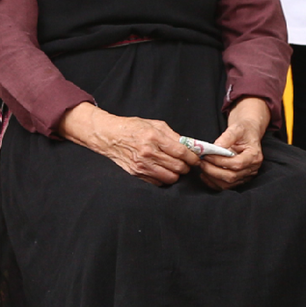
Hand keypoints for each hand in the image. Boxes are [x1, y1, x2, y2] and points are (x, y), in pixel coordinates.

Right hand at [61, 103, 198, 185]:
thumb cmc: (132, 127)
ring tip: (175, 167)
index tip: (196, 158)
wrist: (110, 136)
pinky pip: (159, 182)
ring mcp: (142, 165)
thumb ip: (172, 135)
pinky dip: (165, 178)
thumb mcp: (154, 124)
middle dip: (186, 166)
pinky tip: (163, 170)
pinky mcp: (137, 173)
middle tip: (187, 163)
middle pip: (178, 167)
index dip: (193, 157)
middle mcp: (148, 152)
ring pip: (171, 177)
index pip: (181, 152)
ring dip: (177, 174)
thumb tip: (189, 146)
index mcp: (154, 137)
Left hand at [200, 97, 267, 190]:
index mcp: (254, 156)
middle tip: (201, 162)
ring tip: (202, 166)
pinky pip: (226, 186)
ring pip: (228, 184)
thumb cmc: (243, 130)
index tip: (207, 155)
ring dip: (212, 177)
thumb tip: (215, 147)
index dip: (220, 161)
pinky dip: (213, 182)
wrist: (247, 133)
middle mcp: (252, 168)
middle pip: (232, 176)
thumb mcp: (236, 128)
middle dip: (213, 170)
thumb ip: (226, 137)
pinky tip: (204, 175)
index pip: (236, 164)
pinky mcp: (239, 179)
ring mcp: (246, 176)